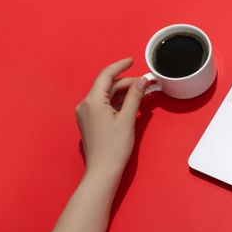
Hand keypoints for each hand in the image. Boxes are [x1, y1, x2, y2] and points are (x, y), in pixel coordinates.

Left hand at [75, 57, 147, 180]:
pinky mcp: (89, 122)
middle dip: (126, 83)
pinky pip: (103, 105)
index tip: (132, 61)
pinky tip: (130, 105)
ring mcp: (86, 114)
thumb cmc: (114, 147)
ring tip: (141, 93)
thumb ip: (135, 97)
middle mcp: (85, 105)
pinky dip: (117, 103)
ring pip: (106, 96)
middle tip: (145, 83)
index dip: (120, 66)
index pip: (106, 76)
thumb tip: (142, 81)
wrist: (102, 170)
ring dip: (123, 93)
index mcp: (92, 101)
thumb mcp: (128, 119)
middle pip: (106, 86)